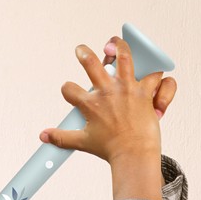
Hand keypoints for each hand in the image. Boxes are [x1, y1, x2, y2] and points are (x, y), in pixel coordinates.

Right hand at [39, 35, 177, 163]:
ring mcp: (128, 89)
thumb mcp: (82, 141)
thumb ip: (61, 137)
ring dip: (120, 47)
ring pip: (124, 57)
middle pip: (91, 63)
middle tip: (81, 50)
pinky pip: (155, 76)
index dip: (67, 90)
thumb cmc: (111, 149)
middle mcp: (108, 92)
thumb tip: (44, 136)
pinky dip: (156, 75)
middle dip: (83, 53)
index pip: (69, 89)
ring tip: (116, 44)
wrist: (134, 155)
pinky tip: (152, 75)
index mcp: (91, 104)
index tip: (70, 92)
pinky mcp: (145, 92)